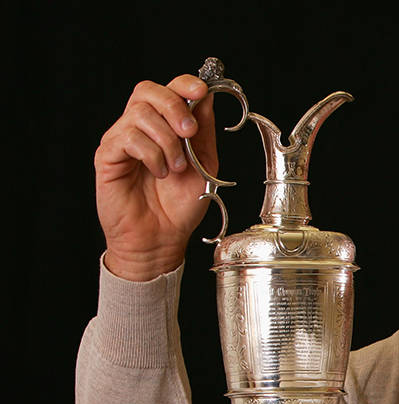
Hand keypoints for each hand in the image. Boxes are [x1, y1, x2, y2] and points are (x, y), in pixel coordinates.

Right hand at [94, 75, 216, 280]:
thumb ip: (203, 132)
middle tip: (189, 133)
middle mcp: (140, 127)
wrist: (162, 238)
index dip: (183, 84)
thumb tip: (206, 96)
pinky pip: (128, 138)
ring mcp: (121, 140)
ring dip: (166, 141)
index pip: (168, 88)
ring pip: (140, 114)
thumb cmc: (180, 205)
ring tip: (175, 168)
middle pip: (148, 91)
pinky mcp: (107, 155)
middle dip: (175, 107)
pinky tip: (158, 173)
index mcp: (164, 125)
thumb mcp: (204, 165)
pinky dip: (151, 154)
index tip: (200, 91)